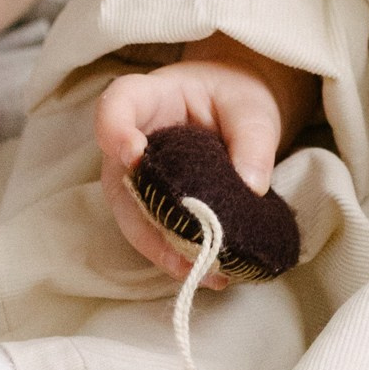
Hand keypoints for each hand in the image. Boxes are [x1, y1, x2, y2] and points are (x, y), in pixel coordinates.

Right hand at [96, 42, 312, 280]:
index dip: (114, 130)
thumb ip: (253, 140)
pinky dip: (176, 255)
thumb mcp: (252, 108)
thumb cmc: (236, 97)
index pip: (115, 106)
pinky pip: (153, 232)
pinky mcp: (151, 202)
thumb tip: (252, 187)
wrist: (238, 109)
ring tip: (203, 271)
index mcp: (149, 98)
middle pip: (117, 179)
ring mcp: (136, 175)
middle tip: (182, 247)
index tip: (134, 153)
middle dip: (144, 218)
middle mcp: (131, 139)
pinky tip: (208, 273)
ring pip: (131, 217)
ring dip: (162, 248)